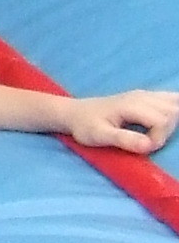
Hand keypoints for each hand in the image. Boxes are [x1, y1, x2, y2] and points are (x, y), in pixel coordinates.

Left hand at [63, 89, 178, 154]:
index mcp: (131, 105)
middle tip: (148, 141)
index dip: (159, 138)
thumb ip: (123, 140)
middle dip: (167, 131)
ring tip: (155, 134)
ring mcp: (145, 94)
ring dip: (171, 122)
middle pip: (172, 112)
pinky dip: (174, 110)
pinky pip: (171, 99)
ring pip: (174, 105)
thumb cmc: (84, 126)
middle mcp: (141, 96)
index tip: (144, 147)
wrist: (74, 113)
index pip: (162, 121)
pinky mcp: (146, 97)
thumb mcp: (99, 136)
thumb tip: (148, 146)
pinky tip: (166, 122)